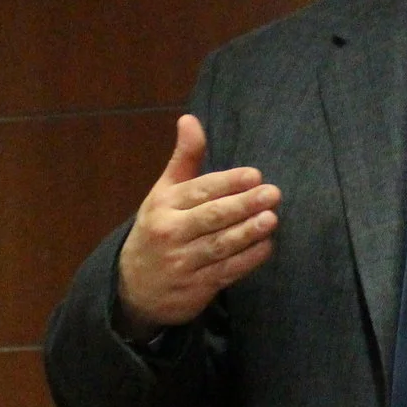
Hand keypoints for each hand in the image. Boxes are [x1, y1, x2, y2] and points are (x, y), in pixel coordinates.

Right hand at [114, 115, 280, 333]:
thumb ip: (184, 158)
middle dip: (242, 205)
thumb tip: (190, 119)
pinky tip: (266, 246)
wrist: (135, 286)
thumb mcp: (164, 192)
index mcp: (163, 205)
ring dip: (248, 233)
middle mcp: (171, 233)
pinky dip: (247, 260)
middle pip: (210, 217)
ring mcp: (182, 262)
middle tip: (272, 194)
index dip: (227, 183)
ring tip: (271, 219)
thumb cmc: (159, 228)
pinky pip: (225, 272)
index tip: (254, 175)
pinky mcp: (196, 288)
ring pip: (219, 246)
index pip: (199, 191)